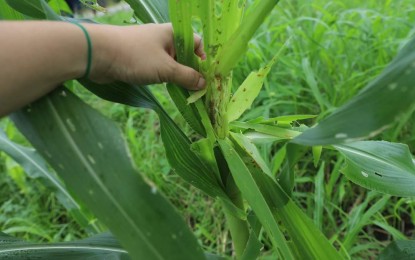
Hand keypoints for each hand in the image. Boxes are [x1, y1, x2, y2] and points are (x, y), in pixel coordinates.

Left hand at [88, 23, 205, 89]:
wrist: (98, 54)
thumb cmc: (135, 57)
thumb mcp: (165, 68)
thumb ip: (186, 76)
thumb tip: (203, 83)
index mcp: (172, 33)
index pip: (196, 43)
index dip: (203, 59)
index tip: (205, 77)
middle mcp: (163, 39)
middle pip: (184, 54)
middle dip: (191, 71)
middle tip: (197, 89)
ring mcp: (150, 49)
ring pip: (171, 63)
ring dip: (177, 76)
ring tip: (184, 91)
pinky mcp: (140, 59)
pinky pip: (158, 68)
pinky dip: (164, 77)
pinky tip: (167, 88)